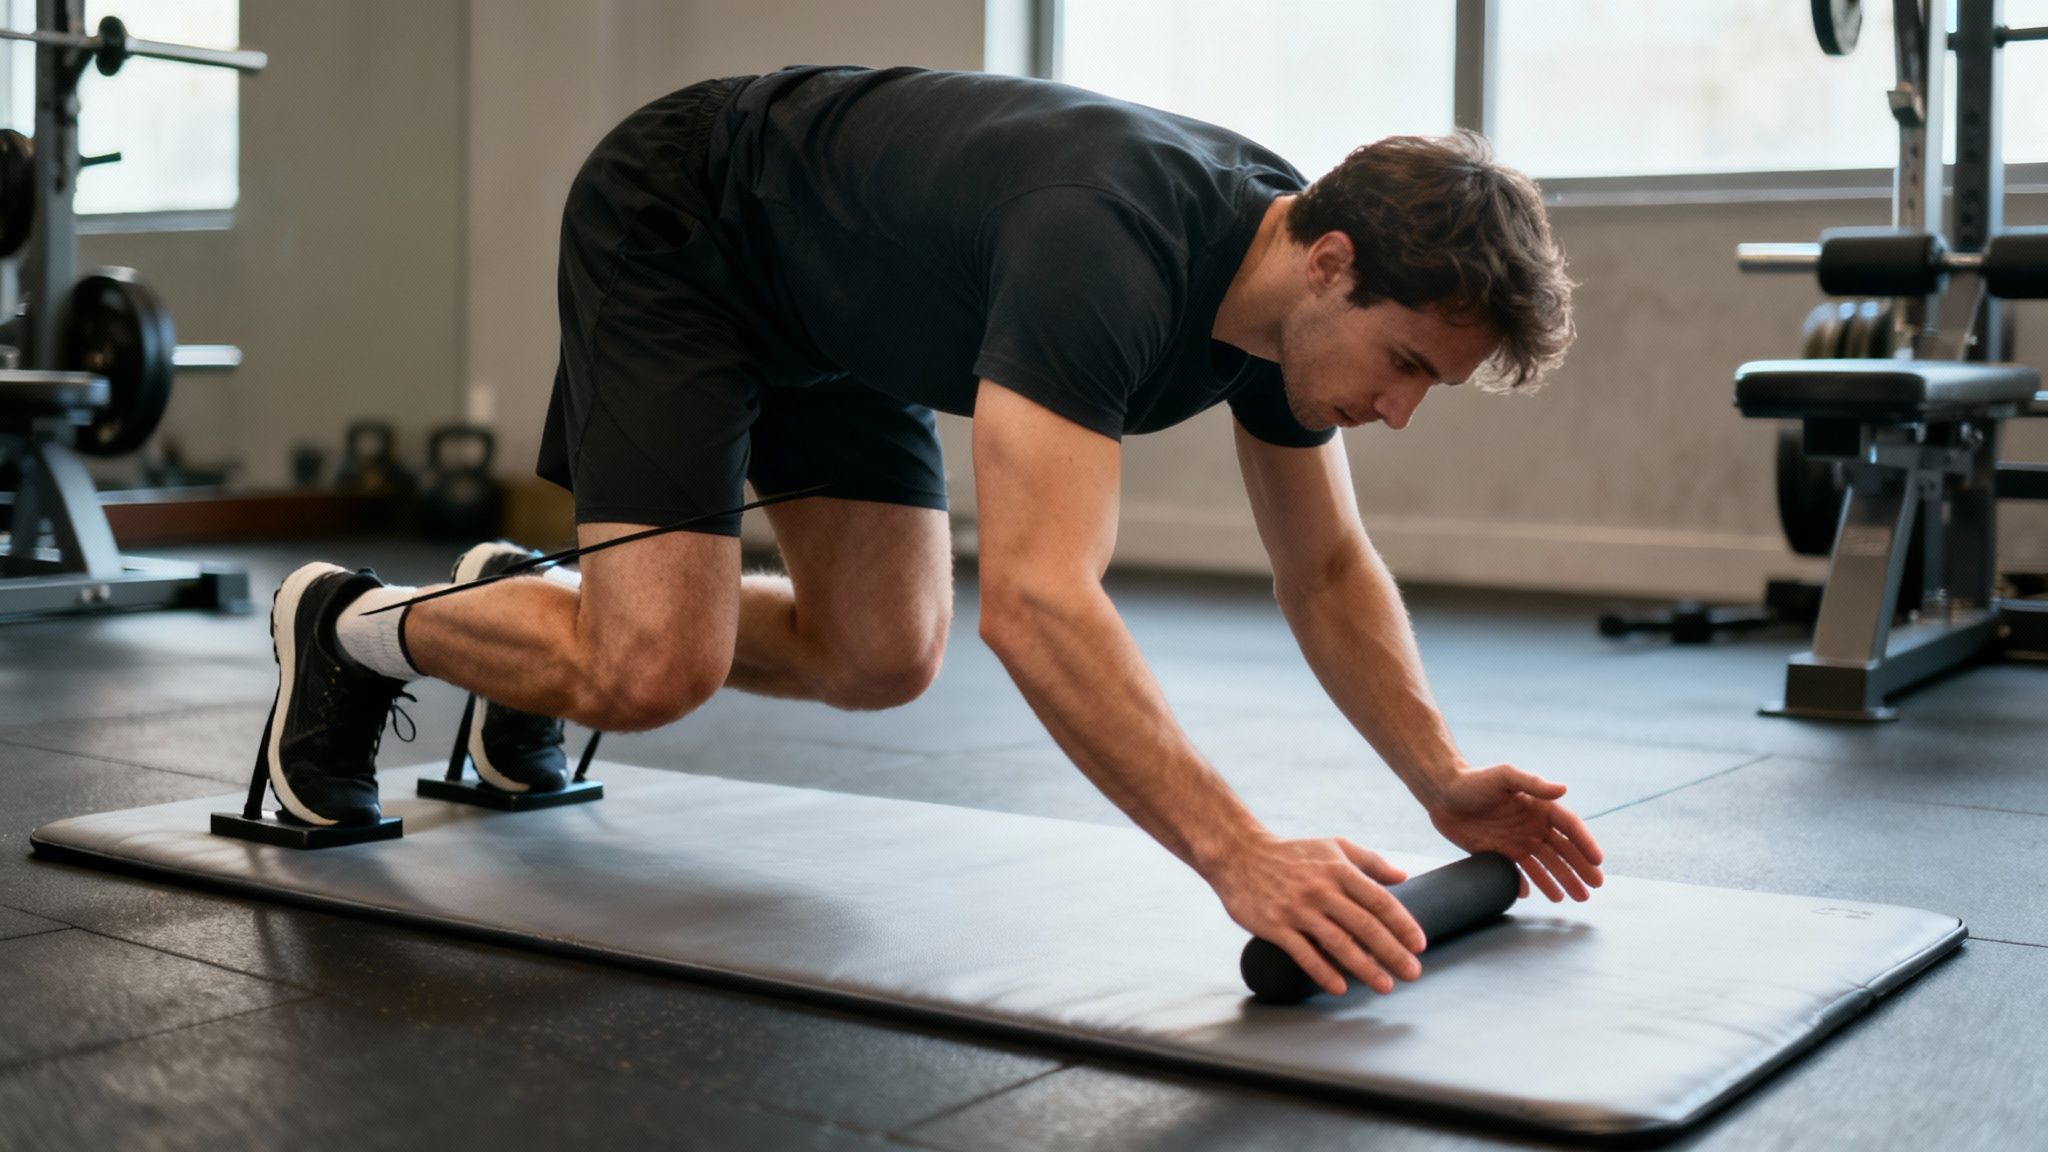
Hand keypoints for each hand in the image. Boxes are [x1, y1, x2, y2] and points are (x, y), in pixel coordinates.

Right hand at [1206, 833, 1425, 997]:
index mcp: (1338, 870)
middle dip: (1392, 952)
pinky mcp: (1275, 925)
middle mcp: (1321, 889)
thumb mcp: (1332, 846)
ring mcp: (1298, 909)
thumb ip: (1369, 861)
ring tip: (1385, 985)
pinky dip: (1323, 972)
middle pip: (1364, 926)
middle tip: (1412, 973)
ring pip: (1339, 943)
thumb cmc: (1291, 852)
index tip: (1419, 945)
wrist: (1238, 854)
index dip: (1402, 924)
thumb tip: (1402, 877)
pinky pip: (1304, 953)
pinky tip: (1340, 987)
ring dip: (1365, 968)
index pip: (1379, 900)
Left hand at [1427, 764, 1604, 901]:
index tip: (1597, 862)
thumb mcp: (1505, 776)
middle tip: (1595, 887)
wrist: (1441, 794)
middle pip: (1563, 851)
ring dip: (1561, 881)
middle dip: (1580, 869)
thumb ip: (1533, 783)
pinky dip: (1529, 884)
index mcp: (1539, 807)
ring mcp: (1516, 842)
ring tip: (1576, 898)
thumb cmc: (1473, 780)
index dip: (1585, 843)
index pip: (1569, 827)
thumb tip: (1563, 789)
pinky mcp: (1498, 854)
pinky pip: (1518, 873)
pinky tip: (1537, 895)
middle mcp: (1532, 826)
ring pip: (1545, 865)